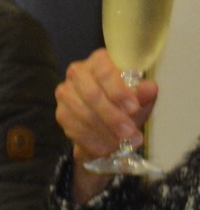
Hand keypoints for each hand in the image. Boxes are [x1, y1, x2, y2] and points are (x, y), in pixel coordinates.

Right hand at [57, 49, 157, 202]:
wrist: (107, 121)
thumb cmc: (126, 103)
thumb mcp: (140, 99)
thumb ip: (144, 94)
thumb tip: (150, 89)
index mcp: (99, 61)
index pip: (104, 72)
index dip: (119, 91)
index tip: (133, 108)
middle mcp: (77, 73)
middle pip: (92, 95)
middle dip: (112, 117)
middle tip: (129, 133)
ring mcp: (65, 93)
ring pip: (83, 114)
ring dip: (104, 132)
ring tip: (122, 143)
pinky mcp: (60, 113)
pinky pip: (75, 129)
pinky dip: (92, 141)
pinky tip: (106, 147)